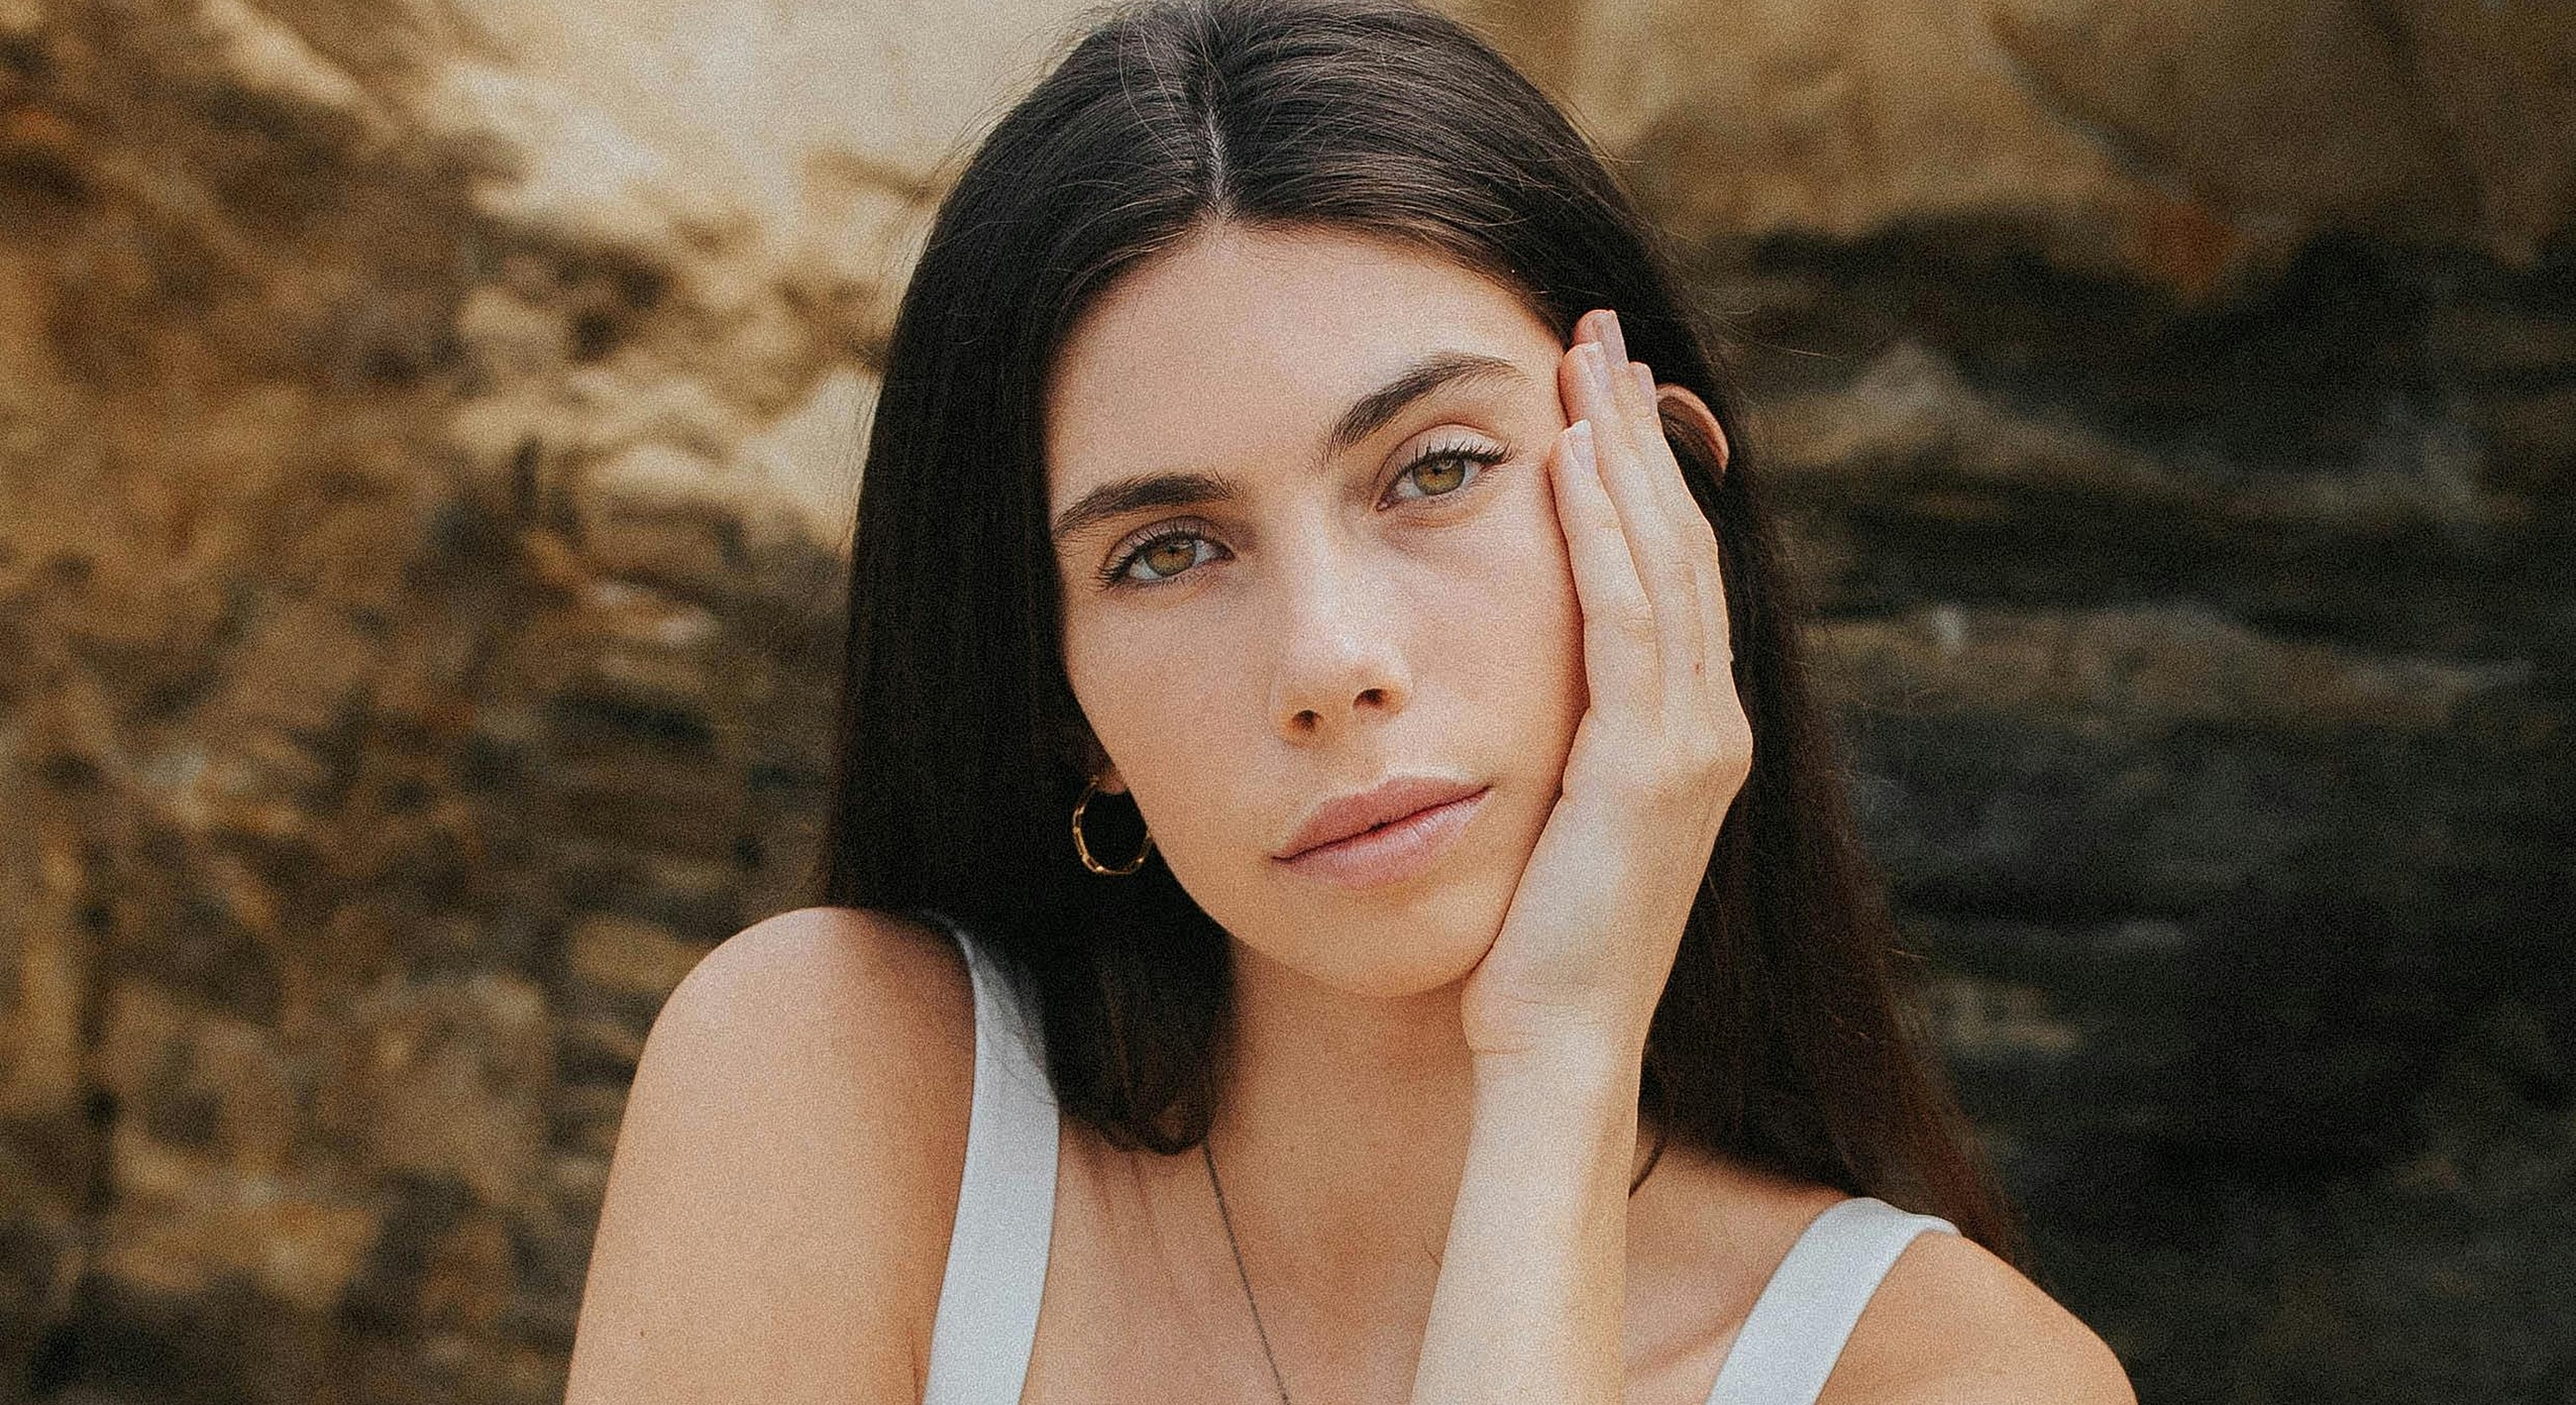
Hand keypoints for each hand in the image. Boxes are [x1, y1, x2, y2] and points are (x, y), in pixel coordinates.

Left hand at [1456, 308, 1752, 1071]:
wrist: (1552, 1042)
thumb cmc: (1534, 943)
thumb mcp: (1557, 813)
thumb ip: (1562, 736)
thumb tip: (1521, 673)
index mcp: (1692, 734)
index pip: (1674, 572)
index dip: (1641, 474)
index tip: (1600, 389)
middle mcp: (1711, 726)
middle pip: (1681, 543)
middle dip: (1638, 433)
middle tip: (1598, 335)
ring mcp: (1693, 744)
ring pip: (1664, 562)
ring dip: (1622, 453)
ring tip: (1585, 362)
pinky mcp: (1650, 765)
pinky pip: (1629, 617)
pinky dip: (1604, 530)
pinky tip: (1569, 457)